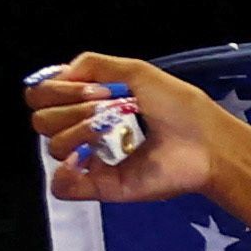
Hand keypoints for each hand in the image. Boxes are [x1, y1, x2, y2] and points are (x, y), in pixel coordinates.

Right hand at [23, 55, 235, 203]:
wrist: (208, 145)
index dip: (56, 89)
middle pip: (42, 119)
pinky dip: (66, 173)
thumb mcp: (136, 71)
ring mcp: (92, 160)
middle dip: (72, 109)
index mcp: (87, 104)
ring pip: (53, 145)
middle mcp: (84, 131)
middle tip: (111, 110)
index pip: (41, 95)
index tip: (91, 89)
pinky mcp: (102, 186)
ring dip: (80, 132)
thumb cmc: (180, 108)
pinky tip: (87, 160)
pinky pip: (62, 186)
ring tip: (113, 132)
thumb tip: (58, 75)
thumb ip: (92, 64)